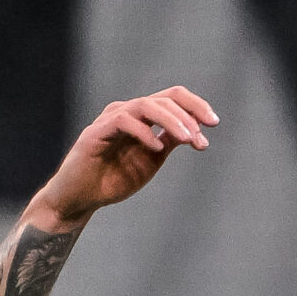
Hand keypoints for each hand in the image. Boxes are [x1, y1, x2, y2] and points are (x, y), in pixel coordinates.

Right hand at [30, 87, 218, 224]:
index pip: (172, 98)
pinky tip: (157, 147)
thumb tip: (195, 132)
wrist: (82, 198)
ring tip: (188, 138)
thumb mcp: (152, 159)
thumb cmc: (114, 178)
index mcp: (143, 117)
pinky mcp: (96, 132)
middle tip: (201, 137)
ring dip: (171, 120)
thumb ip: (170, 142)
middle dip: (189, 115)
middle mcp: (127, 111)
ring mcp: (110, 119)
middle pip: (164, 97)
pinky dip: (144, 131)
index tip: (214, 123)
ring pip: (146, 105)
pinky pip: (123, 120)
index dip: (196, 106)